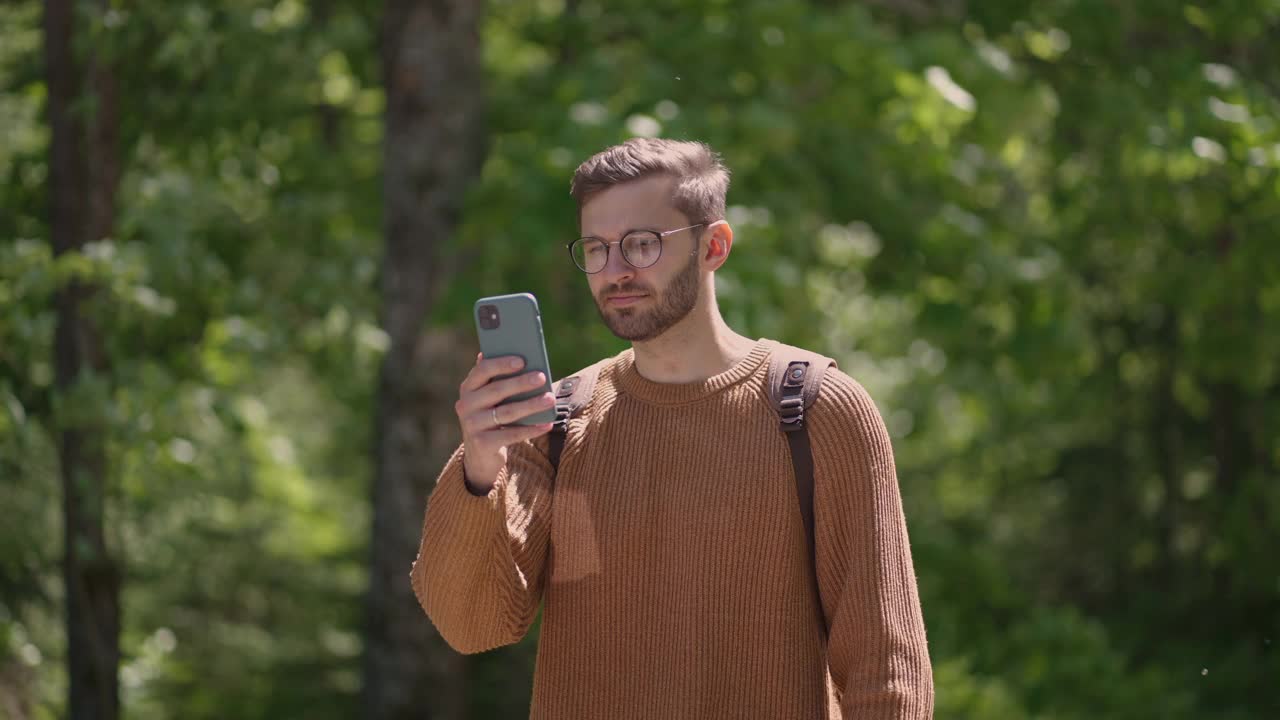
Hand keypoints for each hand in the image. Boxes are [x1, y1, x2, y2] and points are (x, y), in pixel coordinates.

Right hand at [455, 352, 554, 492]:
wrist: (480, 455)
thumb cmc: (493, 417)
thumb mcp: (492, 399)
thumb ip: (500, 380)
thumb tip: (523, 358)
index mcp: (468, 388)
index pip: (482, 370)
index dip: (501, 364)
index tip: (522, 360)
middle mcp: (466, 405)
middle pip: (496, 390)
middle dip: (521, 383)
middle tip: (541, 377)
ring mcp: (472, 425)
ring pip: (506, 412)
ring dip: (531, 405)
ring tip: (550, 399)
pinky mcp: (482, 444)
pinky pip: (511, 434)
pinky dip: (531, 429)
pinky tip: (547, 424)